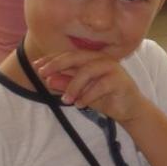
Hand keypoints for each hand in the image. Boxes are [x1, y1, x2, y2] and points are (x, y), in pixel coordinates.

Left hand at [31, 50, 145, 122]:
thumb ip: (66, 84)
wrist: (129, 110)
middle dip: (57, 64)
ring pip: (87, 71)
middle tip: (43, 75)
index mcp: (91, 59)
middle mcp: (101, 59)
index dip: (52, 59)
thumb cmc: (105, 98)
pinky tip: (80, 105)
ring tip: (65, 100)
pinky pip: (100, 86)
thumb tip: (48, 79)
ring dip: (73, 86)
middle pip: (76, 57)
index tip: (37, 66)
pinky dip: (87, 96)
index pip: (68, 55)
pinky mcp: (120, 80)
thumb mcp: (81, 92)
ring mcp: (112, 68)